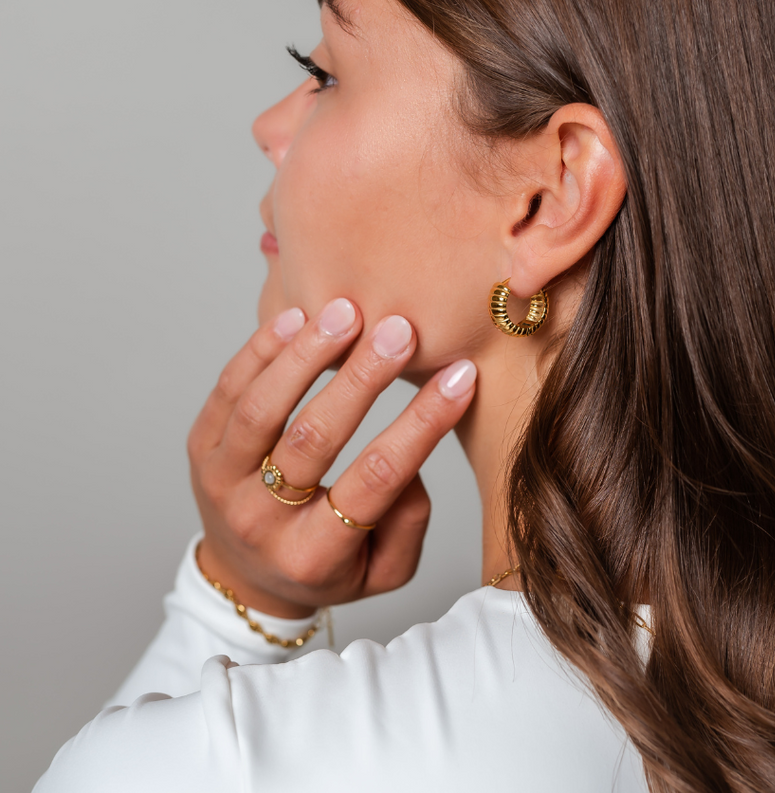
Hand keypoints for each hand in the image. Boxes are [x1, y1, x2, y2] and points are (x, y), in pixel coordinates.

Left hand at [187, 298, 476, 617]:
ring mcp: (222, 482)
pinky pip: (227, 392)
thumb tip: (411, 456)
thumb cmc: (327, 566)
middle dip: (361, 379)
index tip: (459, 376)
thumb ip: (408, 524)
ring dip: (306, 355)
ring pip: (261, 409)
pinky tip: (296, 318)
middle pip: (313, 439)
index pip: (375, 480)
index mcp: (315, 554)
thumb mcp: (384, 571)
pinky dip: (261, 351)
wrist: (244, 578)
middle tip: (399, 331)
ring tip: (346, 312)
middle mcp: (261, 520)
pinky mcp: (200, 449)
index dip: (421, 425)